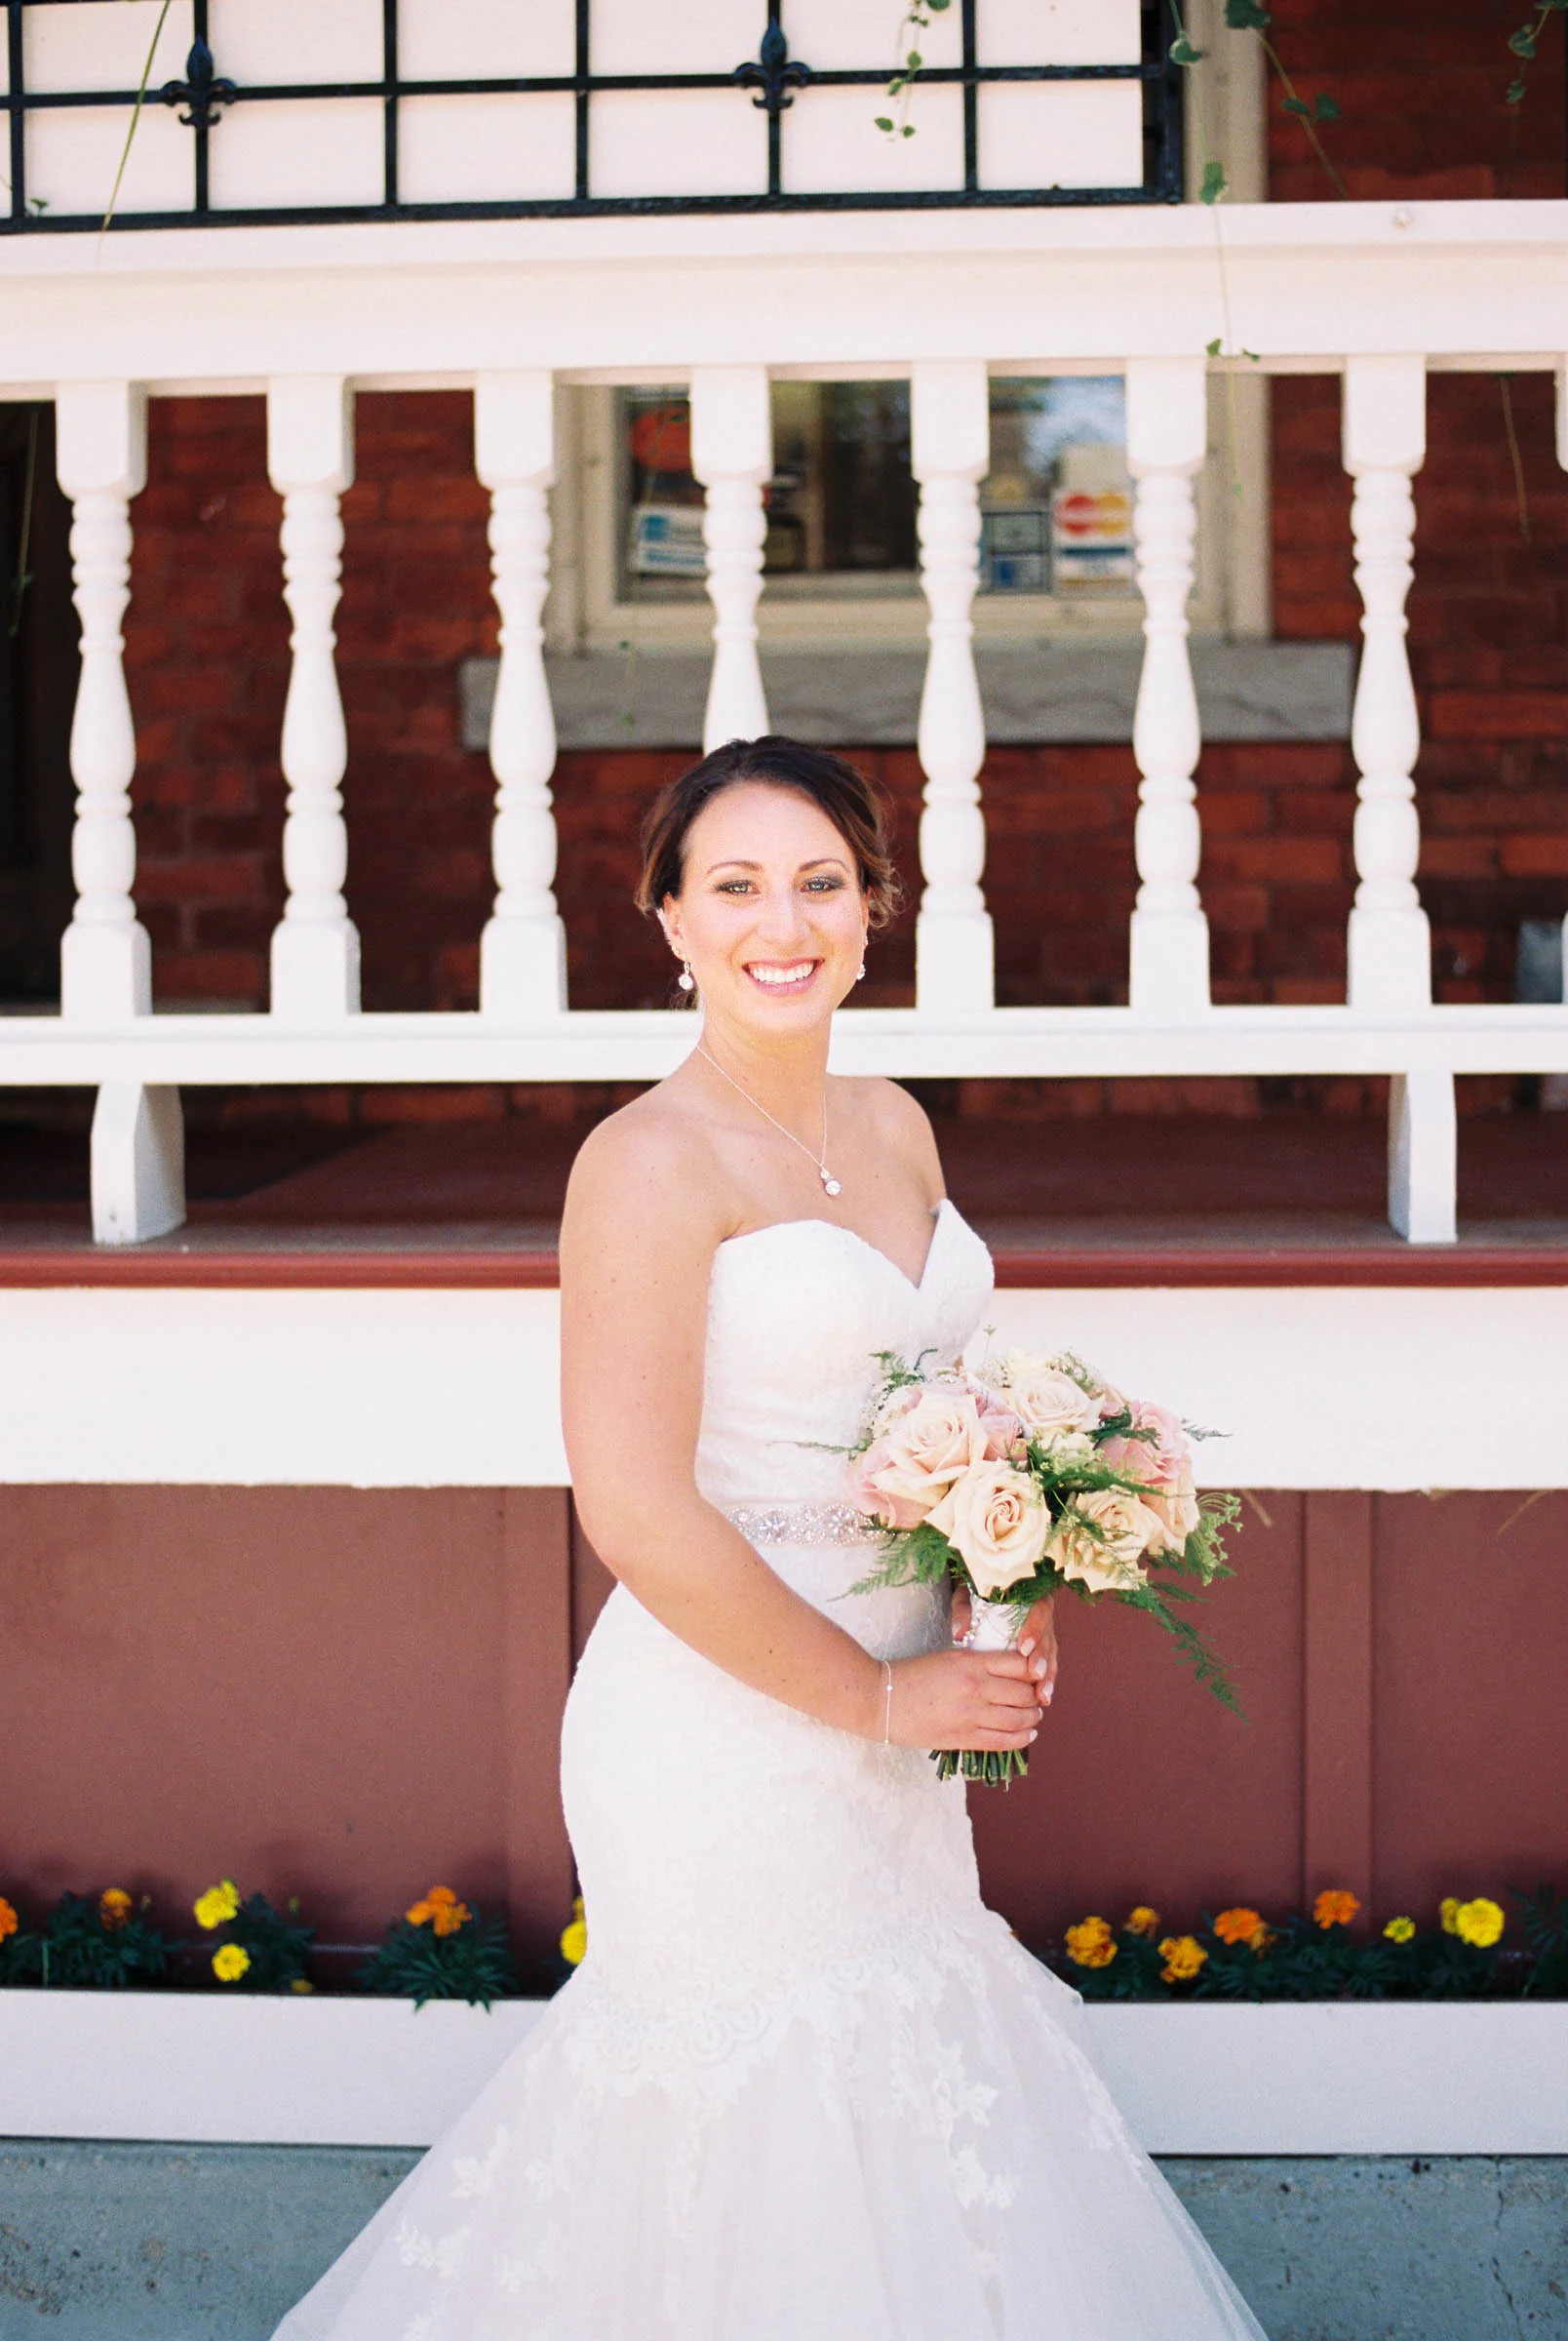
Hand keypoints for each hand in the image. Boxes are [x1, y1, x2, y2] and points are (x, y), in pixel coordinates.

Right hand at [881, 1646, 1041, 1754]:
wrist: (879, 1699)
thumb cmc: (911, 1674)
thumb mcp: (947, 1658)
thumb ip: (977, 1664)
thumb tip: (1008, 1673)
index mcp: (970, 1662)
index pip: (1019, 1665)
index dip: (1034, 1671)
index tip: (1036, 1675)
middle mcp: (975, 1687)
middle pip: (1024, 1693)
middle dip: (1035, 1697)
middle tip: (1037, 1698)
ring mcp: (970, 1715)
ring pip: (1018, 1719)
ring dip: (1032, 1718)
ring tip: (1034, 1717)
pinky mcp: (963, 1738)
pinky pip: (1003, 1741)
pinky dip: (1022, 1738)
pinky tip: (1028, 1735)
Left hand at [950, 1586, 1057, 1705]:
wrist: (985, 1594)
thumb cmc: (976, 1594)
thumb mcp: (967, 1594)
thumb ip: (963, 1609)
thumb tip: (959, 1632)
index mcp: (1031, 1595)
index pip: (1039, 1610)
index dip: (1034, 1629)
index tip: (1024, 1648)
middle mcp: (1042, 1614)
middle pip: (1047, 1637)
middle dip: (1042, 1658)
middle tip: (1035, 1674)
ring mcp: (1045, 1633)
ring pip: (1051, 1655)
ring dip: (1047, 1676)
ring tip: (1042, 1696)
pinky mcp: (1043, 1649)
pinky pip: (1048, 1666)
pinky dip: (1045, 1682)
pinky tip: (1043, 1698)